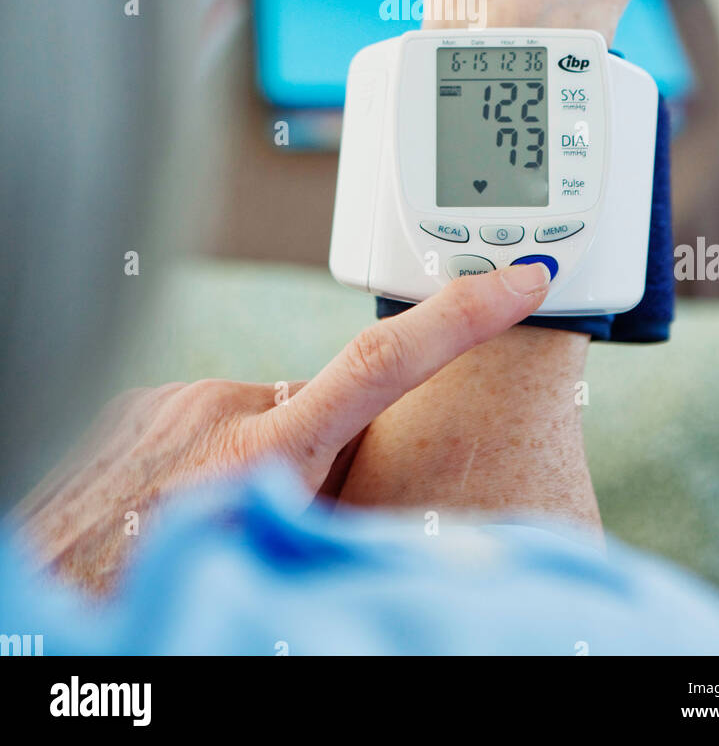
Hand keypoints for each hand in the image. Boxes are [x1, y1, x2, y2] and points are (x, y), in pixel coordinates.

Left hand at [15, 262, 549, 592]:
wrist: (31, 587)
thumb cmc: (140, 590)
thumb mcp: (265, 555)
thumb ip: (326, 505)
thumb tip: (365, 484)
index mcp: (265, 455)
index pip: (386, 363)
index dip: (462, 315)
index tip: (521, 277)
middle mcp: (221, 411)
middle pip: (317, 411)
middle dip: (322, 449)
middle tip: (286, 513)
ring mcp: (174, 400)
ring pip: (258, 419)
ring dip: (255, 460)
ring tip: (208, 520)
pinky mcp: (140, 402)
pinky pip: (206, 421)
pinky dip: (207, 455)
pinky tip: (171, 503)